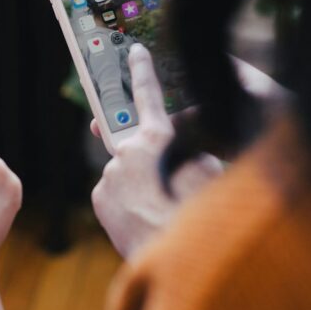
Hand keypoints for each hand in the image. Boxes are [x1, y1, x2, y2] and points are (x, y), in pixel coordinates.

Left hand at [90, 44, 222, 258]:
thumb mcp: (211, 171)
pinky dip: (126, 204)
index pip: (149, 95)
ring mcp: (110, 174)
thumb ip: (193, 149)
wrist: (178, 258)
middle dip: (145, 158)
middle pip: (134, 145)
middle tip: (161, 181)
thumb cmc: (201, 213)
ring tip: (159, 211)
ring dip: (139, 187)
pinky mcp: (99, 196)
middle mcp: (128, 150)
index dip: (142, 70)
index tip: (134, 51)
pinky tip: (142, 219)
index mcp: (160, 138)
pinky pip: (114, 194)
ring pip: (125, 174)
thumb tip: (182, 149)